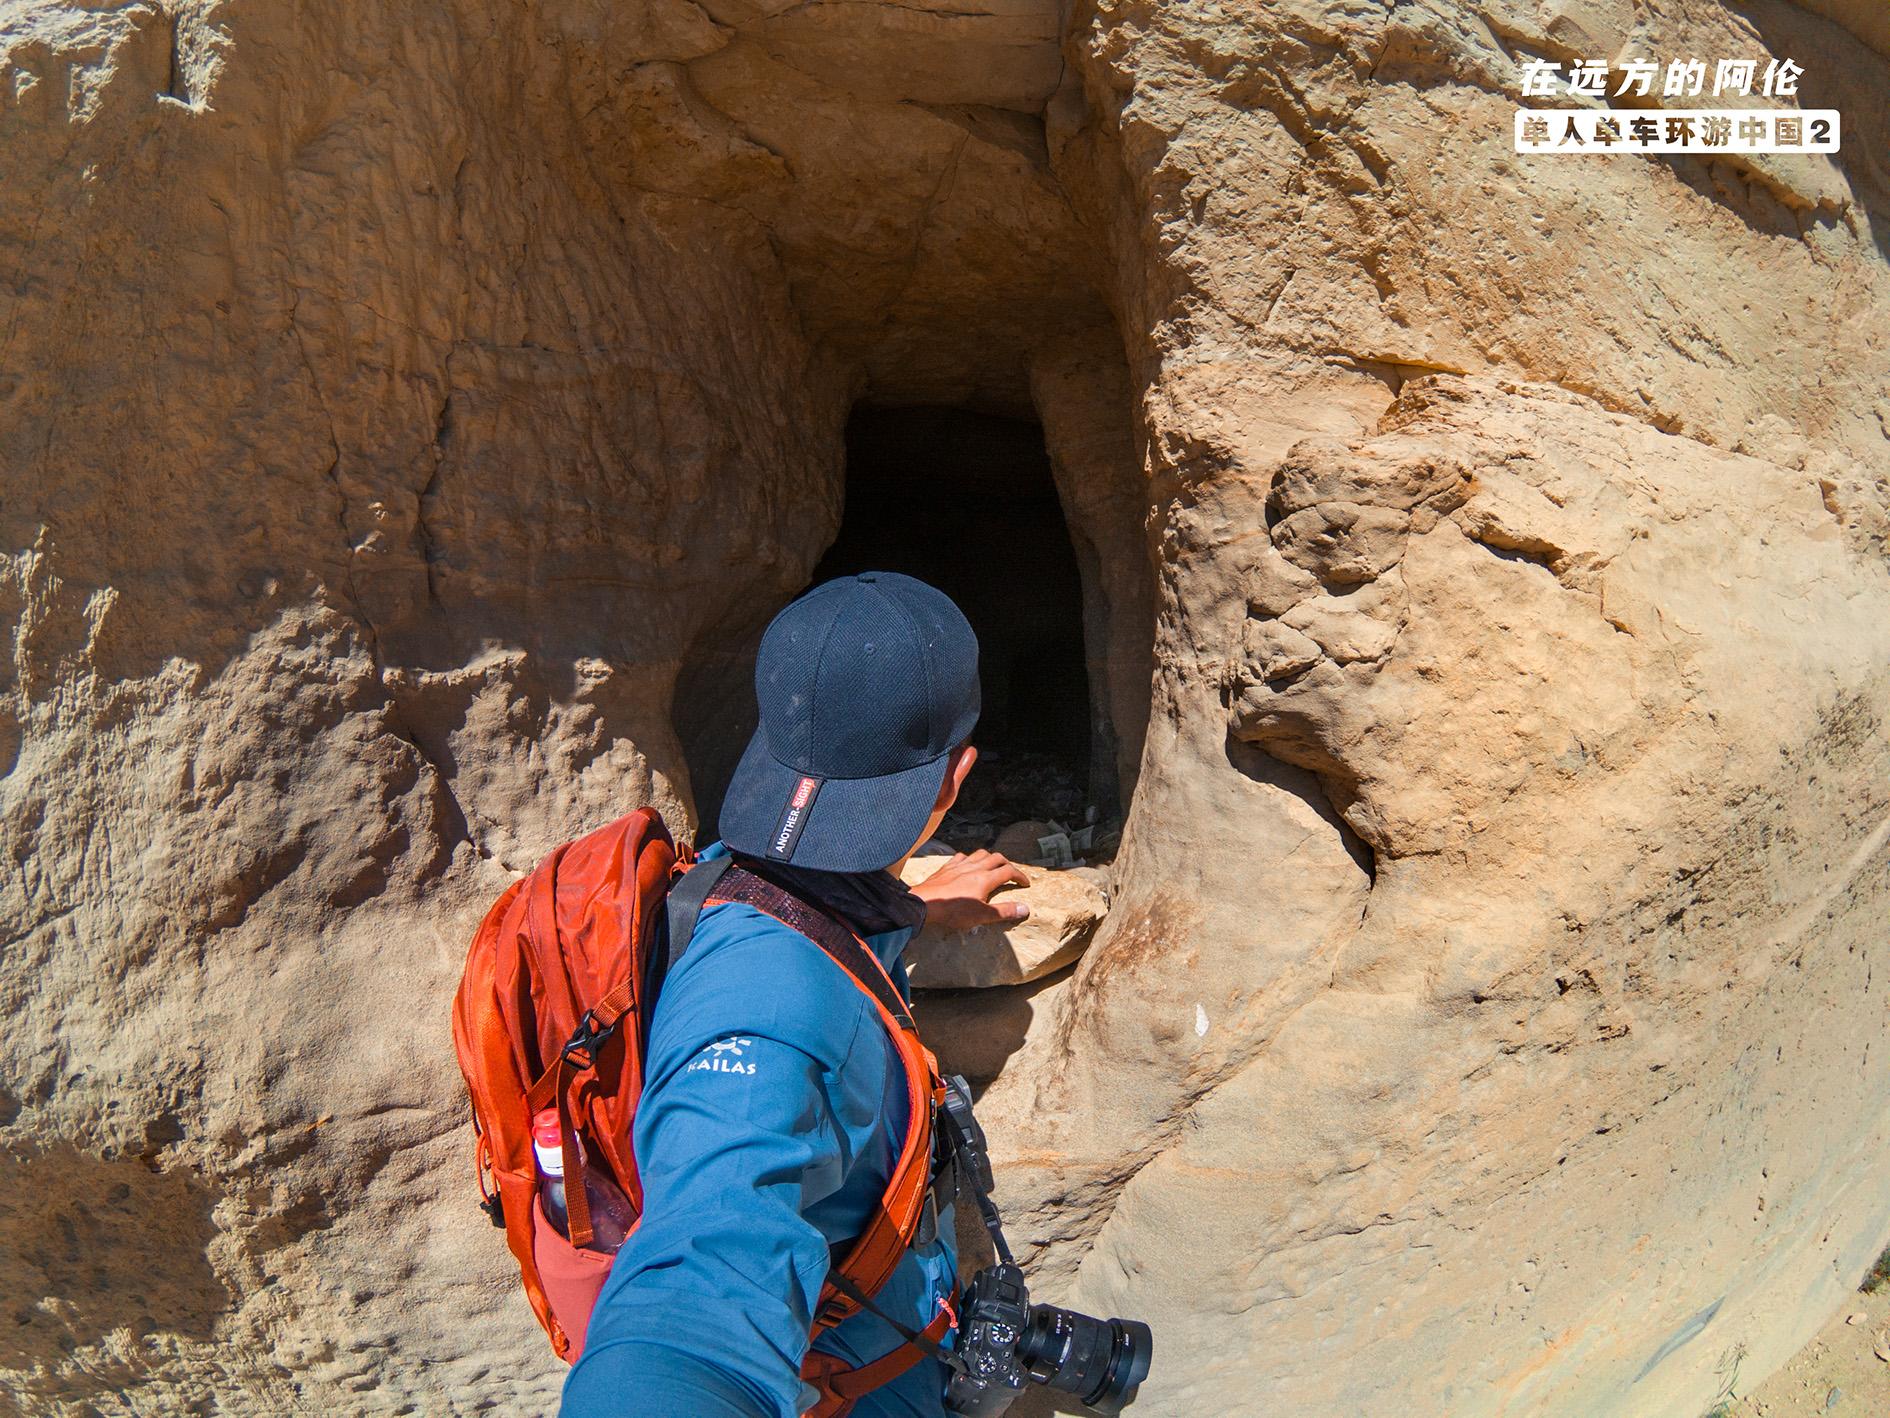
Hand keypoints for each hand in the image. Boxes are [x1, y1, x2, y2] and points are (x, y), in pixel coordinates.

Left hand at [909, 850, 1030, 932]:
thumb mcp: (982, 915)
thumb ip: (1004, 911)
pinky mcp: (947, 867)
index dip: (1020, 876)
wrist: (925, 903)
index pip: (1009, 871)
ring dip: (989, 857)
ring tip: (992, 865)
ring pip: (979, 853)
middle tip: (1011, 872)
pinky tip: (967, 864)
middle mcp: (975, 867)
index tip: (1025, 883)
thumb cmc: (953, 911)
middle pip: (996, 858)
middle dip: (1007, 863)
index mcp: (986, 879)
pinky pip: (961, 856)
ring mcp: (959, 865)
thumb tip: (1025, 908)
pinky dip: (969, 858)